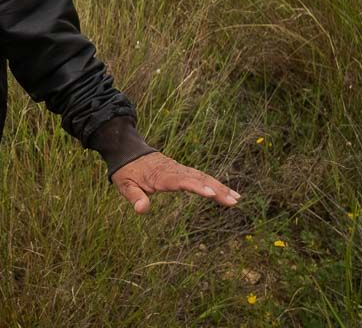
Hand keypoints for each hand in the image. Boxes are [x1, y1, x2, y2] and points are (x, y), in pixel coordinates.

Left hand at [111, 151, 239, 213]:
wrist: (128, 151)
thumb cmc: (126, 171)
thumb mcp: (125, 185)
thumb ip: (134, 197)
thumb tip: (142, 210)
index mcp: (160, 176)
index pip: (180, 181)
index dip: (196, 187)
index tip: (210, 194)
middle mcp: (174, 170)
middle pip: (198, 179)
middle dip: (216, 189)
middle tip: (233, 201)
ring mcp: (179, 169)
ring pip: (203, 177)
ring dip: (220, 187)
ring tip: (237, 198)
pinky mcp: (182, 170)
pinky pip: (201, 176)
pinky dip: (215, 183)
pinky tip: (226, 191)